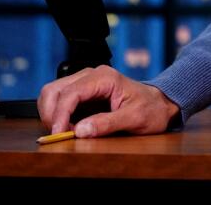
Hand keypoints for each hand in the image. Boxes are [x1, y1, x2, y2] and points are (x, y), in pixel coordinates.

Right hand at [38, 65, 180, 137]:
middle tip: (59, 134)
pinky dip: (57, 114)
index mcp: (105, 78)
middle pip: (54, 90)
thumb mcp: (135, 119)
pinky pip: (60, 100)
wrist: (159, 105)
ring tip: (65, 131)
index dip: (60, 114)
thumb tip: (80, 130)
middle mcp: (91, 76)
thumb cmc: (151, 109)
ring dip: (51, 113)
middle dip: (51, 113)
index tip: (58, 133)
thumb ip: (107, 124)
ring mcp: (85, 82)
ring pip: (53, 93)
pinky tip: (68, 126)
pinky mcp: (82, 92)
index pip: (71, 93)